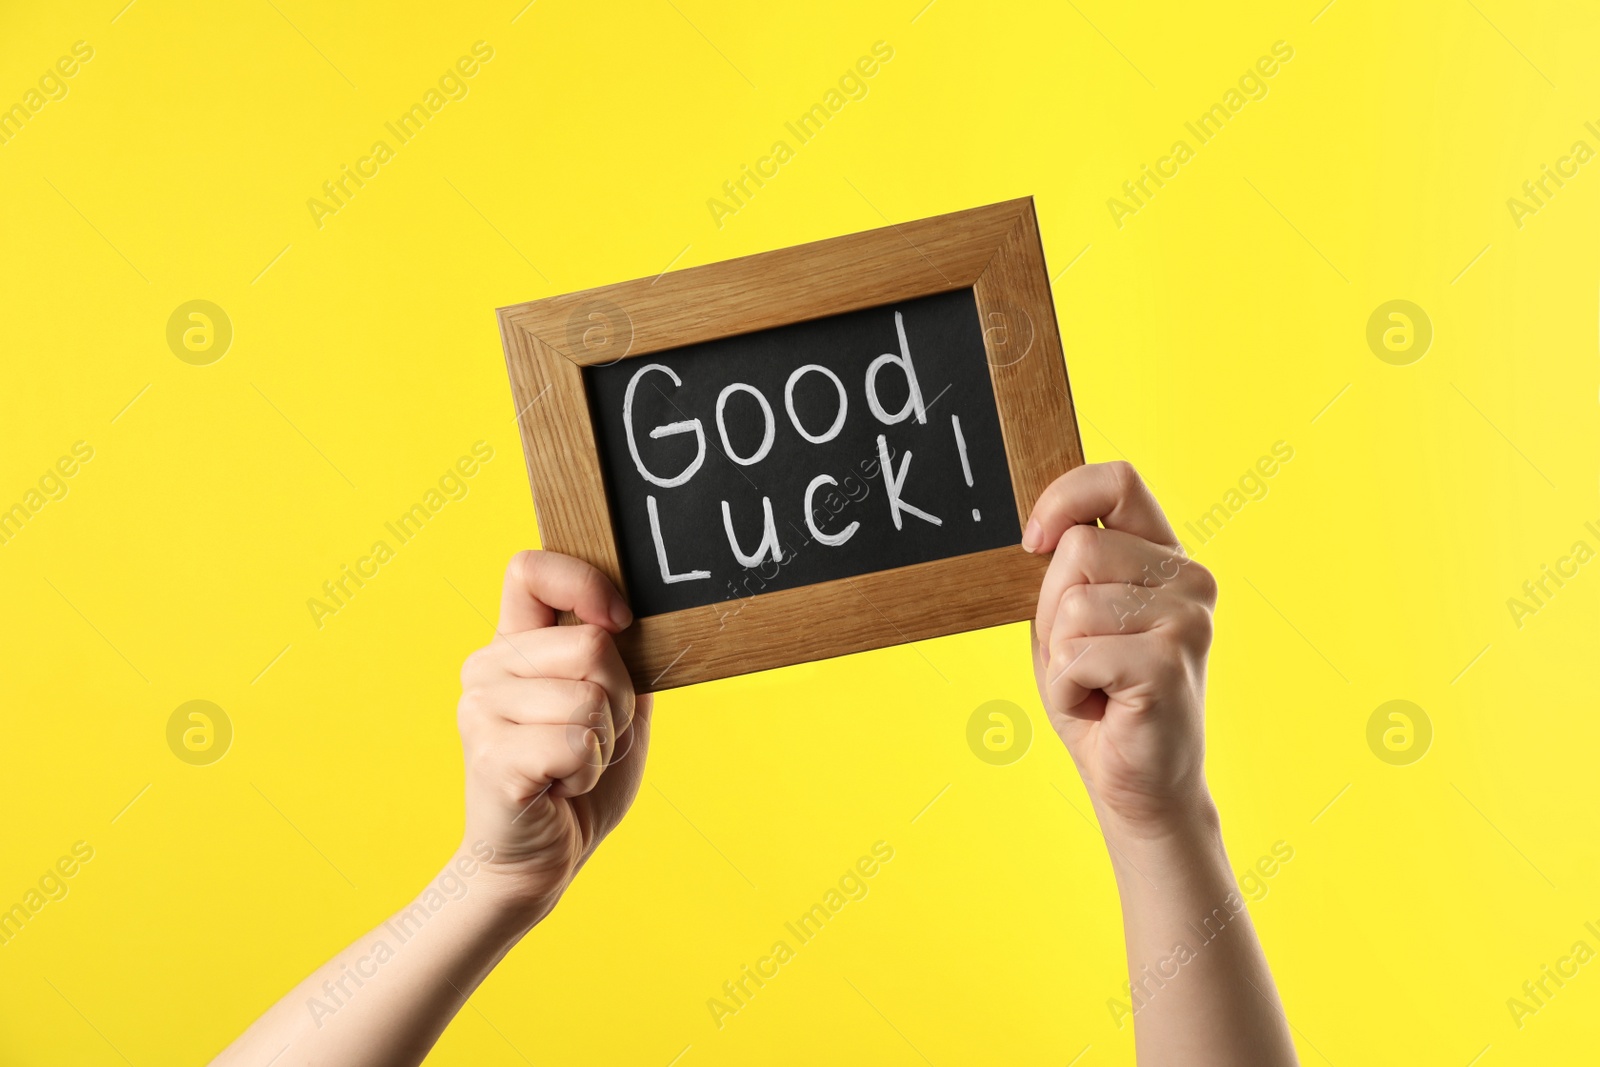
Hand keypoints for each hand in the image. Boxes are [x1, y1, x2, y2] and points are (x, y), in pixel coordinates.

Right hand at [456, 550, 651, 921]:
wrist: (538, 860)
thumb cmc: (577, 779)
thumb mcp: (614, 706)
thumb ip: (620, 658)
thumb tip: (639, 617)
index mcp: (514, 644)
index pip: (529, 569)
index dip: (584, 584)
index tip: (620, 622)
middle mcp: (486, 668)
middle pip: (590, 644)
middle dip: (619, 699)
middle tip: (594, 736)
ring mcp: (480, 710)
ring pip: (589, 698)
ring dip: (605, 743)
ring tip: (573, 764)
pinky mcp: (491, 756)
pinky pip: (578, 742)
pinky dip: (589, 771)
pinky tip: (561, 786)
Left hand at [1025, 462, 1217, 833]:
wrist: (1137, 783)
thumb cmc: (1099, 698)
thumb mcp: (1069, 621)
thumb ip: (1065, 571)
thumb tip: (1038, 533)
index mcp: (1164, 556)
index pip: (1117, 482)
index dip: (1064, 499)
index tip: (1031, 542)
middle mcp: (1188, 578)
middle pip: (1077, 550)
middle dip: (1052, 611)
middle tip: (1082, 656)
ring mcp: (1187, 618)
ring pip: (1072, 606)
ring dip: (1061, 657)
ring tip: (1095, 684)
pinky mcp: (1170, 661)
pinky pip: (1077, 654)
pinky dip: (1069, 688)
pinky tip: (1101, 707)